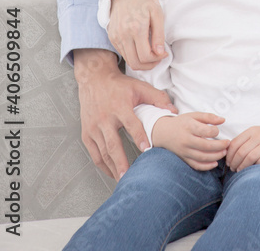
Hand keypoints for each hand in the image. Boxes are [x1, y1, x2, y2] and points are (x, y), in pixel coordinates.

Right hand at [73, 48, 177, 179]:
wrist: (94, 79)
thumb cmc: (119, 85)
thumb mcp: (139, 87)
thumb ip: (157, 98)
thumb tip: (173, 110)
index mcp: (119, 106)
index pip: (131, 124)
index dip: (139, 136)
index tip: (146, 149)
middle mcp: (105, 118)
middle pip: (113, 144)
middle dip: (121, 162)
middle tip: (129, 176)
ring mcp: (94, 127)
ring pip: (102, 152)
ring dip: (112, 167)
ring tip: (122, 179)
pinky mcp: (86, 133)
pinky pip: (94, 153)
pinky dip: (102, 165)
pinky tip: (111, 172)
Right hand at [108, 0, 166, 70]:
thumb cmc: (144, 0)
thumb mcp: (157, 14)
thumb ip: (159, 35)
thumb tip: (160, 53)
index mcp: (136, 28)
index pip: (145, 56)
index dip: (156, 59)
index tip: (163, 54)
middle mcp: (123, 35)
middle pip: (136, 63)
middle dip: (149, 65)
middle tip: (157, 58)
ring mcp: (116, 37)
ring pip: (128, 60)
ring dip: (141, 62)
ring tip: (150, 53)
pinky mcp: (112, 37)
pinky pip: (122, 53)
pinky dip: (133, 55)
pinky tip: (140, 47)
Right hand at [152, 112, 228, 170]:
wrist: (163, 133)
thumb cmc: (181, 123)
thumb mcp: (193, 115)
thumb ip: (208, 117)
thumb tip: (223, 120)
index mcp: (189, 127)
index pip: (205, 131)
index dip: (215, 131)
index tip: (218, 130)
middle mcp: (186, 140)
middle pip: (206, 146)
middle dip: (220, 146)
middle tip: (227, 144)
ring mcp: (184, 151)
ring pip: (202, 157)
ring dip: (216, 156)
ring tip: (224, 152)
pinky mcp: (184, 159)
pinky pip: (196, 165)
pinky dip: (206, 166)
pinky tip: (215, 163)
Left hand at [225, 117, 259, 171]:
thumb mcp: (256, 133)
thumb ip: (244, 140)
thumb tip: (229, 154)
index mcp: (252, 130)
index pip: (235, 143)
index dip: (229, 155)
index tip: (228, 162)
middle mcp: (259, 136)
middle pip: (241, 152)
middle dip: (234, 162)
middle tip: (232, 168)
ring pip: (249, 157)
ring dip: (242, 166)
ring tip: (239, 170)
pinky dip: (254, 167)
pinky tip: (250, 170)